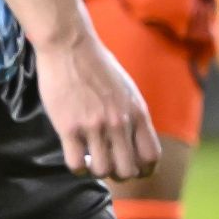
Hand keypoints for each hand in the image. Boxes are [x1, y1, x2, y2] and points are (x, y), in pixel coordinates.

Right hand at [34, 32, 160, 181]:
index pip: (151, 157)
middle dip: (118, 173)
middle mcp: (119, 123)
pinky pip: (75, 163)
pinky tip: (74, 156)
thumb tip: (132, 136)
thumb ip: (132, 114)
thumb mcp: (127, 88)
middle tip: (107, 163)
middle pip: (127, 170)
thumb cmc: (96, 63)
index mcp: (137, 113)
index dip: (143, 169)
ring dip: (96, 170)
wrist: (68, 44)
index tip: (132, 168)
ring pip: (102, 170)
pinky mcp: (68, 126)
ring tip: (88, 159)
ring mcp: (93, 126)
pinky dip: (76, 167)